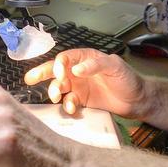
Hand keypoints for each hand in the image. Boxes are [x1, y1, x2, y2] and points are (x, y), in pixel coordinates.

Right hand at [25, 48, 147, 117]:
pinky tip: (71, 108)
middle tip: (30, 79)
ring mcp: (79, 87)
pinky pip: (68, 102)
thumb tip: (76, 68)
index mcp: (85, 59)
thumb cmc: (128, 79)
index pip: (65, 58)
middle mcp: (79, 72)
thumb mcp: (115, 66)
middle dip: (41, 73)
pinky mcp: (82, 101)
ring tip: (56, 97)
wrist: (137, 101)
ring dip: (54, 92)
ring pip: (59, 87)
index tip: (59, 73)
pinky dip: (67, 105)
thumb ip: (96, 65)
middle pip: (55, 70)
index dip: (59, 64)